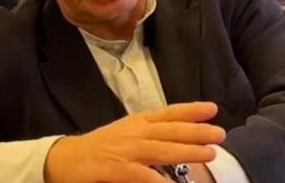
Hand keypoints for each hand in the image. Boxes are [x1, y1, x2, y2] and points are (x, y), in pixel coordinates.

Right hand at [43, 102, 225, 182]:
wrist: (64, 160)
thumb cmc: (98, 148)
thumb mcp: (124, 133)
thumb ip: (148, 133)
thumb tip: (176, 136)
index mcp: (137, 122)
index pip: (168, 113)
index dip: (191, 110)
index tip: (212, 109)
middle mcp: (134, 132)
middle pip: (171, 130)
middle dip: (197, 131)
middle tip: (220, 133)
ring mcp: (127, 151)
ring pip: (163, 150)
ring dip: (188, 151)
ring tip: (209, 153)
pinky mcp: (117, 170)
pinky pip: (144, 176)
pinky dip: (160, 181)